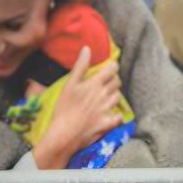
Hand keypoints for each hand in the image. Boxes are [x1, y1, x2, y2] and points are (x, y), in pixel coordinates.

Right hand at [31, 46, 122, 169]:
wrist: (65, 133)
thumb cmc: (64, 108)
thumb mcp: (69, 85)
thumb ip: (80, 66)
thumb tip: (87, 49)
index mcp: (95, 84)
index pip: (112, 70)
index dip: (113, 66)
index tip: (109, 67)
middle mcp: (104, 96)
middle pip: (117, 83)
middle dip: (113, 79)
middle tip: (106, 81)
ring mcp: (107, 110)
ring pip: (118, 97)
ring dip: (114, 94)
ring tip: (106, 95)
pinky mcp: (107, 124)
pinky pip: (118, 117)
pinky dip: (117, 115)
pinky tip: (112, 114)